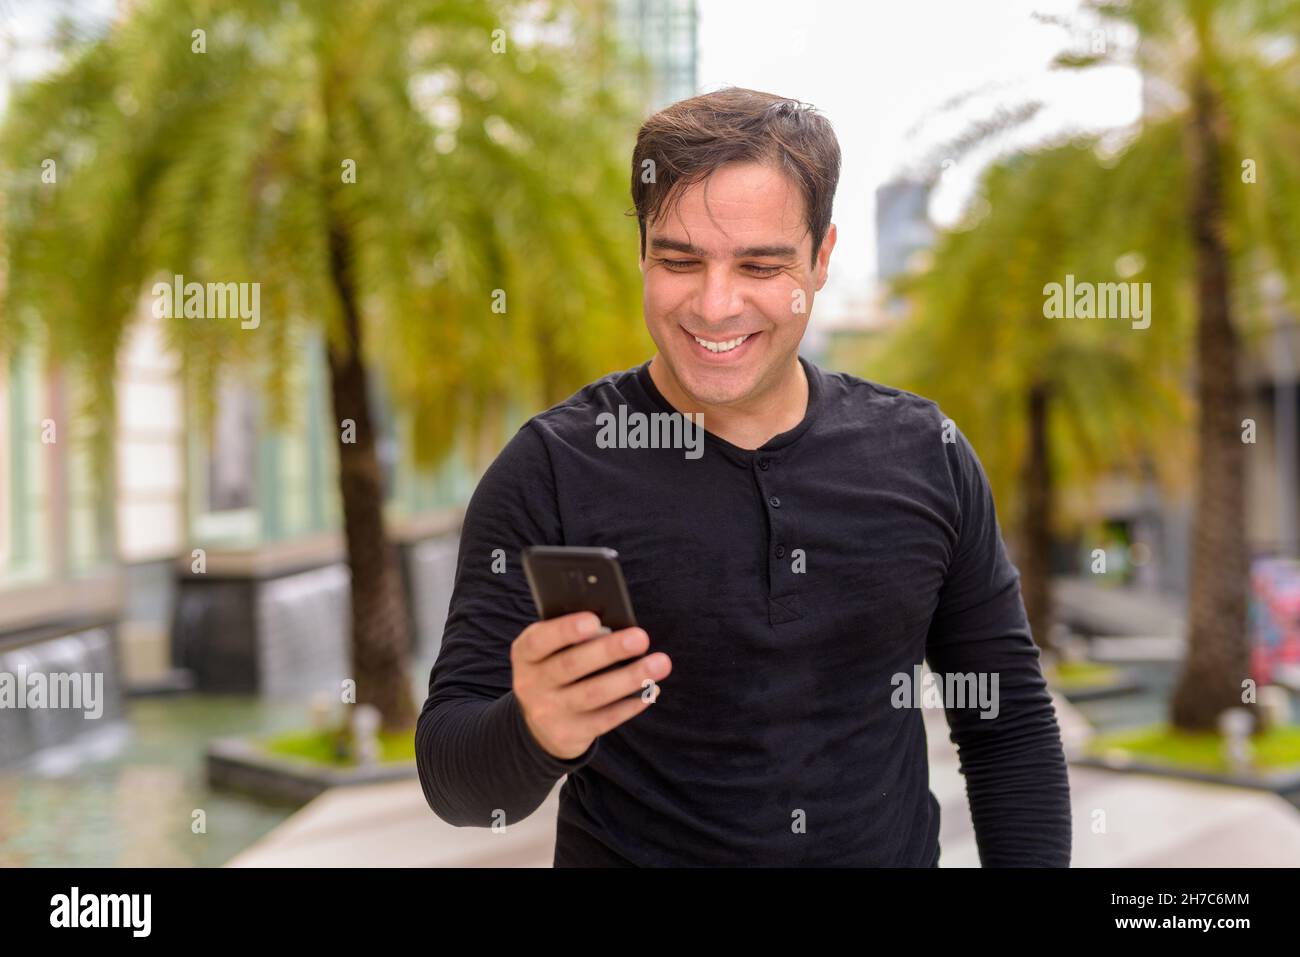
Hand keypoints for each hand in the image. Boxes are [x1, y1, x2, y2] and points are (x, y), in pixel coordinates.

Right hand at [511, 611, 671, 759]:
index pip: (539, 640)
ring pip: (593, 694)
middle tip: (641, 637)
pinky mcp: (568, 735)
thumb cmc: (556, 668)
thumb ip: (572, 638)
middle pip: (571, 665)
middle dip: (608, 651)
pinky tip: (652, 691)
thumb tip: (616, 629)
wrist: (540, 723)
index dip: (565, 630)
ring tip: (660, 663)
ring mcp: (548, 713)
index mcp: (525, 654)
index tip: (595, 619)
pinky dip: (631, 704)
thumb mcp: (551, 651)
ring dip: (630, 678)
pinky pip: (605, 719)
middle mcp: (530, 684)